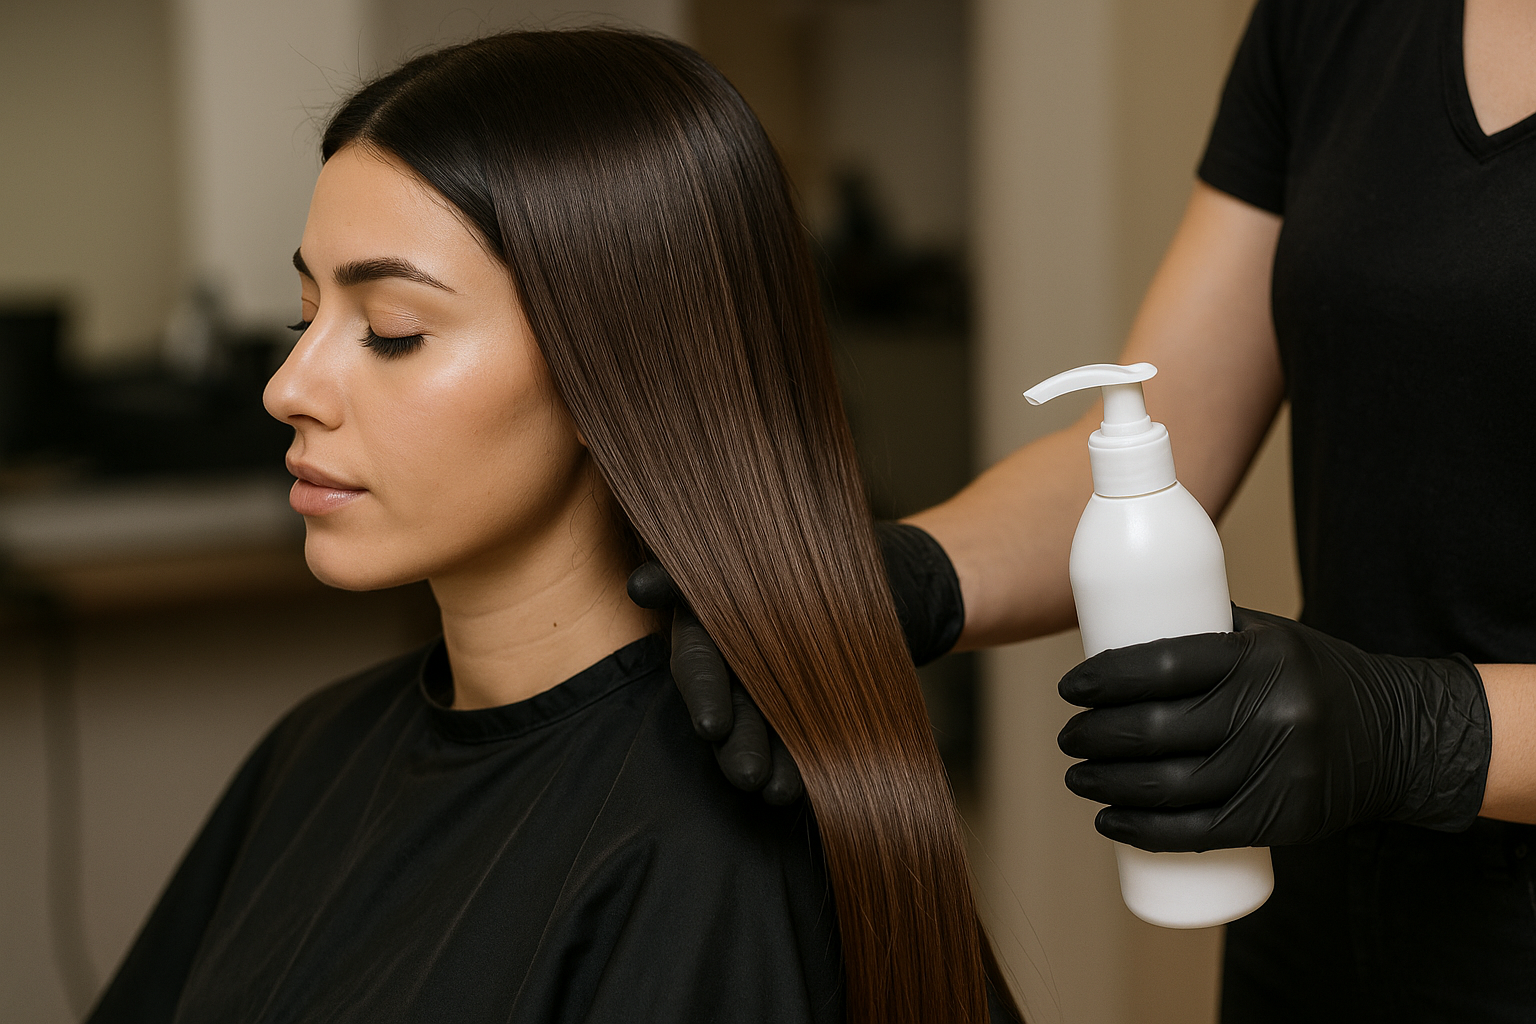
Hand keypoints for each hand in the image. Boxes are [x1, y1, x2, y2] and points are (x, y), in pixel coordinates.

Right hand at [626, 522, 965, 805]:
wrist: (896, 575)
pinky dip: (811, 763)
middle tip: (750, 776)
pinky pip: (810, 741)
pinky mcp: (816, 713)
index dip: (705, 696)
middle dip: (739, 747)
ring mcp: (778, 693)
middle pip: (732, 711)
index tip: (712, 727)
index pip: (698, 666)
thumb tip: (639, 587)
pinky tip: (818, 786)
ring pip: (768, 733)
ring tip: (780, 792)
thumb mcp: (753, 550)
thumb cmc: (808, 548)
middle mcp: (739, 665)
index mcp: (712, 624)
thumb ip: (691, 572)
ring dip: (771, 766)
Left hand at [1057, 606, 1491, 851]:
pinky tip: (1109, 822)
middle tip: (1068, 736)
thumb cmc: (1312, 678)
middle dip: (1095, 736)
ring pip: (1170, 785)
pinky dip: (1143, 830)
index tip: (1071, 687)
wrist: (1399, 738)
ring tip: (1078, 776)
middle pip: (1157, 729)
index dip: (1106, 679)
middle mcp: (1272, 712)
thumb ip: (1203, 629)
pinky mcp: (1283, 818)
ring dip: (1107, 785)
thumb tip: (1115, 622)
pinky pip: (1199, 832)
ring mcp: (1278, 769)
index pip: (1163, 663)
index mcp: (1261, 657)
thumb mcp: (1270, 638)